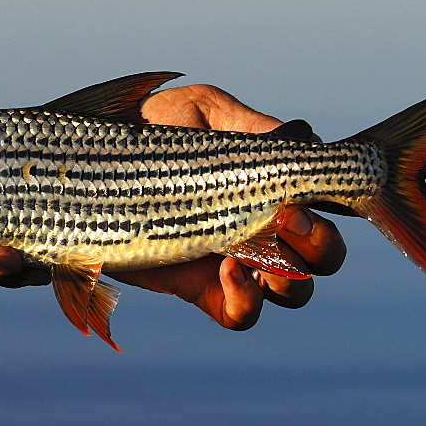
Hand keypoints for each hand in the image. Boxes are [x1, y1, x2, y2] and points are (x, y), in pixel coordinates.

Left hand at [111, 83, 346, 329]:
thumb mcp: (203, 109)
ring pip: (295, 292)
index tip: (309, 182)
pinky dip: (248, 299)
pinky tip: (226, 268)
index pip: (329, 200)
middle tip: (288, 217)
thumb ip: (253, 124)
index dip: (338, 197)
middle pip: (324, 257)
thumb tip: (303, 139)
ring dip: (293, 276)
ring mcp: (234, 260)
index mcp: (271, 182)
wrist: (86, 166)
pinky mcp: (199, 288)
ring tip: (257, 247)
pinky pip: (242, 315)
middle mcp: (261, 226)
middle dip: (321, 243)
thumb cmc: (147, 128)